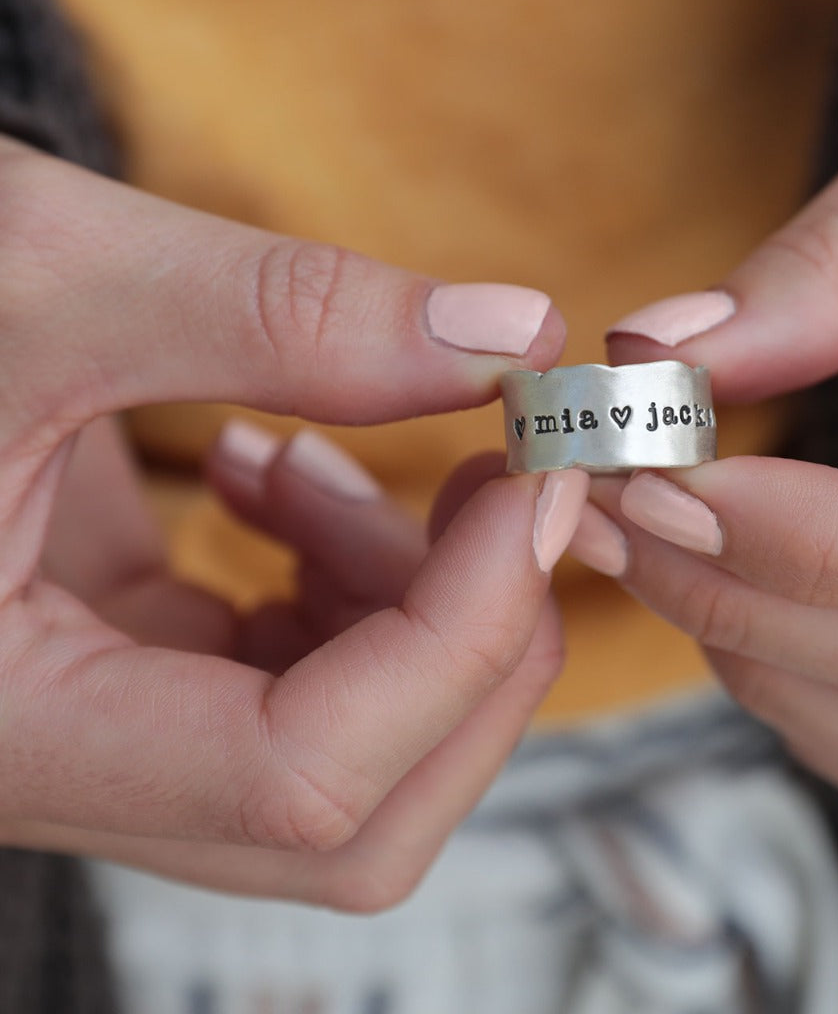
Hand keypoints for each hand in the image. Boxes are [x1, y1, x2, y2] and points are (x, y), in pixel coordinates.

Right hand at [0, 138, 584, 907]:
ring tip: (316, 455)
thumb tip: (511, 335)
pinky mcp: (119, 674)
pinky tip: (282, 473)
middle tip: (498, 478)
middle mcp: (46, 772)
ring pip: (346, 759)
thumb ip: (283, 312)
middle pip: (357, 817)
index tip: (536, 476)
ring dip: (406, 607)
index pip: (301, 778)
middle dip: (473, 645)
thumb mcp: (38, 272)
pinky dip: (346, 586)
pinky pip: (297, 685)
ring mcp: (95, 732)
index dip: (461, 631)